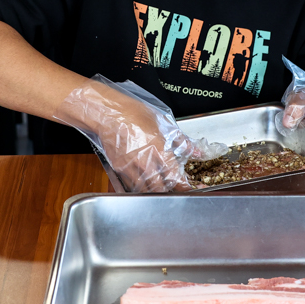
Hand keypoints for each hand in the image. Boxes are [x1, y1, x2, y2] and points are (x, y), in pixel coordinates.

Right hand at [53, 76, 224, 191]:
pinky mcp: (119, 168)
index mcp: (158, 150)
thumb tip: (196, 151)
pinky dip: (142, 186)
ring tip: (164, 187)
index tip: (190, 188)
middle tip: (178, 189)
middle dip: (171, 190)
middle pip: (161, 188)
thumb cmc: (133, 113)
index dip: (184, 186)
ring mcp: (130, 167)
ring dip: (156, 190)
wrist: (107, 113)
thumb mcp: (164, 122)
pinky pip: (133, 184)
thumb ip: (182, 141)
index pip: (175, 177)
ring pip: (147, 189)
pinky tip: (147, 182)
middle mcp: (144, 162)